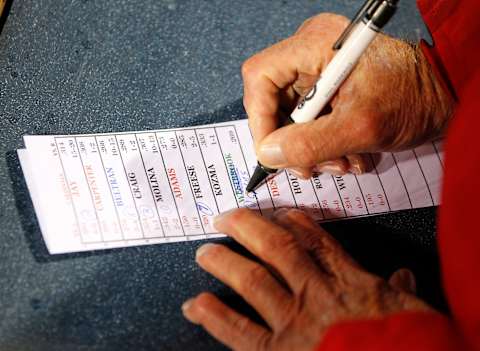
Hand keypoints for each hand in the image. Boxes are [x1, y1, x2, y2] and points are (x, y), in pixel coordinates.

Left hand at [182, 208, 432, 350]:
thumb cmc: (408, 347)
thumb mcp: (414, 315)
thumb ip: (402, 294)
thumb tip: (404, 277)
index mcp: (350, 282)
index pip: (316, 242)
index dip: (295, 223)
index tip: (279, 213)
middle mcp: (316, 293)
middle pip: (276, 248)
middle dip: (248, 229)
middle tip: (225, 218)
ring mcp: (294, 321)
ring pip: (253, 280)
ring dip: (225, 262)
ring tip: (205, 251)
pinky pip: (239, 331)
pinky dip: (214, 316)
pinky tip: (195, 304)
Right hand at [242, 13, 453, 177]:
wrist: (449, 91)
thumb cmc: (416, 97)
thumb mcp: (361, 127)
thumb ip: (310, 143)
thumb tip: (268, 154)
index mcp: (315, 44)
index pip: (260, 77)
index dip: (259, 119)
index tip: (272, 153)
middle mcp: (312, 51)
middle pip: (274, 100)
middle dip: (292, 140)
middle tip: (312, 166)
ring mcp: (322, 68)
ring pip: (293, 115)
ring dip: (311, 147)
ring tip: (341, 162)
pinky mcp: (332, 83)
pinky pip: (312, 117)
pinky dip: (324, 141)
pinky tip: (348, 153)